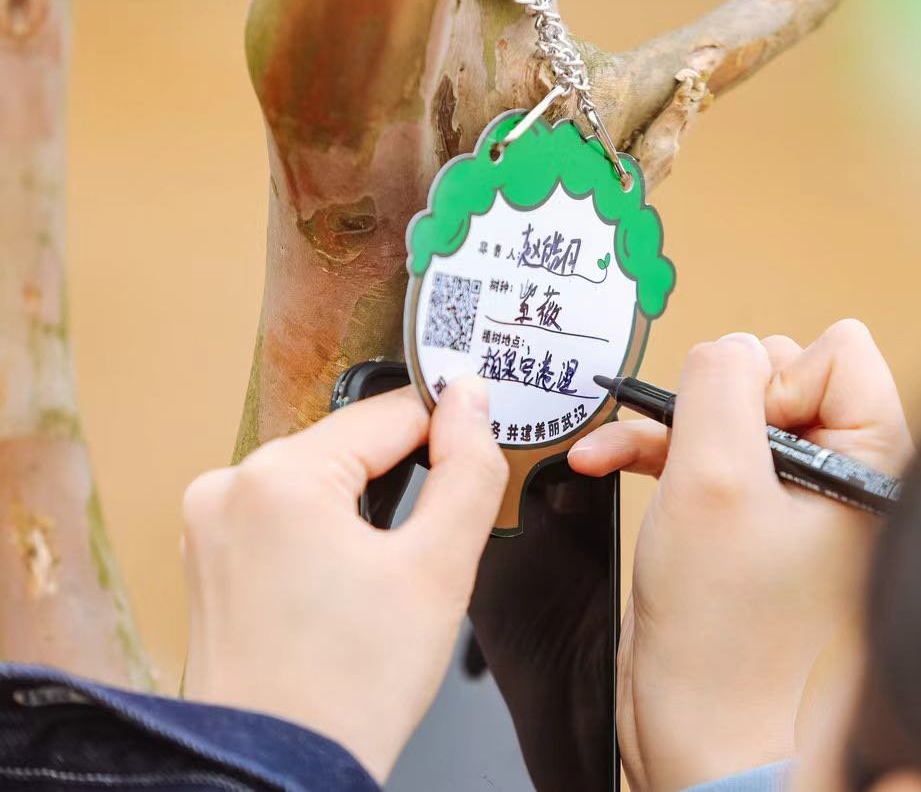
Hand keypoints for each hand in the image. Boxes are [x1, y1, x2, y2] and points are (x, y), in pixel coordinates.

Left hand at [180, 378, 507, 781]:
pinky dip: (325, 538)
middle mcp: (229, 488)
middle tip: (426, 552)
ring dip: (363, 512)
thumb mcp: (439, 568)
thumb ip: (469, 469)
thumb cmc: (349, 691)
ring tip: (382, 583)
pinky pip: (285, 519)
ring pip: (320, 483)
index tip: (476, 467)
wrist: (276, 775)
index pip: (390, 413)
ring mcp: (210, 526)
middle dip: (402, 483)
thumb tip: (472, 400)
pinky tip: (342, 594)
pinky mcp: (209, 560)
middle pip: (351, 447)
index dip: (447, 434)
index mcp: (279, 477)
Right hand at [569, 321, 912, 791]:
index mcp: (872, 464)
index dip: (773, 380)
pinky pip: (709, 455)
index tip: (741, 439)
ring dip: (671, 426)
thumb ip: (721, 387)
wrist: (705, 739)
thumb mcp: (714, 483)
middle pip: (779, 374)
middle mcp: (844, 477)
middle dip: (716, 403)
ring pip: (732, 415)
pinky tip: (607, 460)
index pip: (837, 352)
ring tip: (620, 449)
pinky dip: (659, 451)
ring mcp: (797, 502)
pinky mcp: (752, 525)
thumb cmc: (726, 639)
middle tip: (690, 451)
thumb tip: (728, 346)